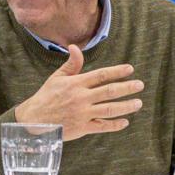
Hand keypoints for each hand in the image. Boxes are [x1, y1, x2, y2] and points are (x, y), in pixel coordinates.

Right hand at [15, 44, 143, 140]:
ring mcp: (83, 113)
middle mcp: (82, 98)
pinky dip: (115, 125)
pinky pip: (102, 126)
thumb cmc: (46, 97)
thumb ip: (71, 64)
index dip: (117, 71)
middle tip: (140, 85)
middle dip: (127, 88)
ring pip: (110, 109)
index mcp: (76, 83)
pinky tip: (125, 121)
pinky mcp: (82, 128)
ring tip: (138, 103)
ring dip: (126, 106)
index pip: (101, 75)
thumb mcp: (57, 77)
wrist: (34, 120)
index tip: (130, 69)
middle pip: (109, 91)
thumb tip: (75, 47)